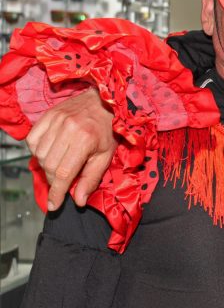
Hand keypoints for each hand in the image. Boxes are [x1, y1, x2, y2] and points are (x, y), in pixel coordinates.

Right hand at [26, 87, 116, 210]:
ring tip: (58, 166)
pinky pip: (32, 140)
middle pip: (50, 165)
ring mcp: (56, 120)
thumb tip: (79, 201)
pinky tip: (50, 152)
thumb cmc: (107, 131)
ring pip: (40, 155)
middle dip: (54, 180)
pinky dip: (37, 151)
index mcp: (85, 140)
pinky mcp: (47, 115)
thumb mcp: (106, 156)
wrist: (103, 101)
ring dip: (46, 166)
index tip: (54, 205)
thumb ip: (92, 178)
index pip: (64, 173)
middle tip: (61, 183)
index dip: (57, 192)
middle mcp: (68, 129)